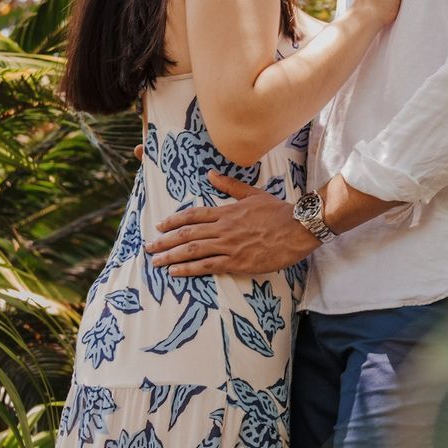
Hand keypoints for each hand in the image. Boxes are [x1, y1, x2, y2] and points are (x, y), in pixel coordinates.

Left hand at [147, 173, 318, 275]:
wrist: (298, 228)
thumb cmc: (278, 211)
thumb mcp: (252, 194)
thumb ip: (229, 185)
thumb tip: (210, 174)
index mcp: (226, 211)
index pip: (193, 215)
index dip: (174, 221)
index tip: (160, 226)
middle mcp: (223, 228)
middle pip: (187, 234)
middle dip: (165, 241)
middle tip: (149, 247)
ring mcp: (228, 245)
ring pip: (192, 250)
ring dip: (171, 256)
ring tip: (156, 261)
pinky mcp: (237, 262)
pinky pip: (207, 266)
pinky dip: (188, 269)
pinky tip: (175, 272)